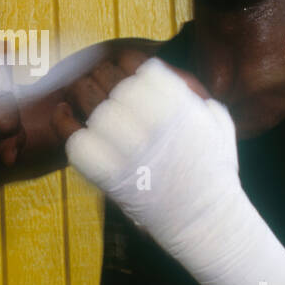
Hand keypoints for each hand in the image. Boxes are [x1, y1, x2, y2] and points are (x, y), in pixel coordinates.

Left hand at [52, 56, 284, 284]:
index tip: (124, 70)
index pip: (142, 71)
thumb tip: (170, 73)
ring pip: (93, 109)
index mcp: (181, 110)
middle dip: (102, 77)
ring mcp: (131, 153)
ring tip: (80, 94)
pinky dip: (67, 126)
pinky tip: (66, 117)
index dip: (129, 65)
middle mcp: (156, 127)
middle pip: (114, 86)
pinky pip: (77, 142)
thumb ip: (195, 95)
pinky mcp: (111, 178)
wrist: (205, 220)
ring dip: (83, 96)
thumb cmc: (214, 170)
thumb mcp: (219, 123)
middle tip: (98, 80)